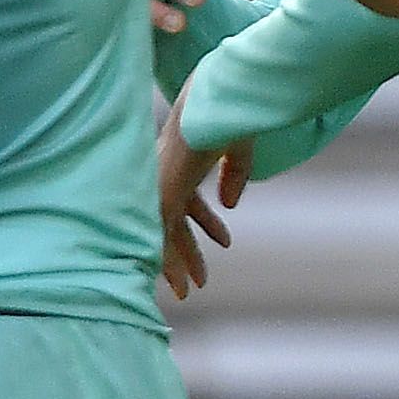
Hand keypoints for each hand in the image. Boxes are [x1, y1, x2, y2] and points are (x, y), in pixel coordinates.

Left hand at [159, 122, 249, 300]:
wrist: (211, 106)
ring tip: (189, 292)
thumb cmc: (225, 116)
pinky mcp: (161, 198)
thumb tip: (230, 204)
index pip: (190, 202)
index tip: (226, 243)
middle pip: (173, 224)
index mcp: (181, 163)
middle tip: (200, 282)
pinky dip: (169, 264)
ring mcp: (160, 187)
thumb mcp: (237, 151)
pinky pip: (161, 239)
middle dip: (188, 253)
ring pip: (163, 236)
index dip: (207, 225)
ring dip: (178, 266)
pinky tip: (181, 283)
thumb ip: (235, 175)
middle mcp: (165, 177)